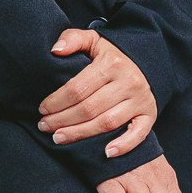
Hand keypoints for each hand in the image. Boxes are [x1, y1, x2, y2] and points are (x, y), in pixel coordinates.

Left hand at [38, 27, 157, 159]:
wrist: (147, 62)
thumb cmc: (112, 56)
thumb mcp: (94, 41)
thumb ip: (73, 39)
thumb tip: (55, 50)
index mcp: (112, 64)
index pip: (77, 88)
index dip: (56, 101)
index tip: (42, 109)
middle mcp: (128, 82)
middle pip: (89, 108)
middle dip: (62, 120)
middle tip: (44, 127)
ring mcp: (140, 100)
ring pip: (106, 123)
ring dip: (80, 134)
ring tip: (59, 138)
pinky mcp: (149, 114)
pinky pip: (138, 134)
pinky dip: (123, 145)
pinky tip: (106, 153)